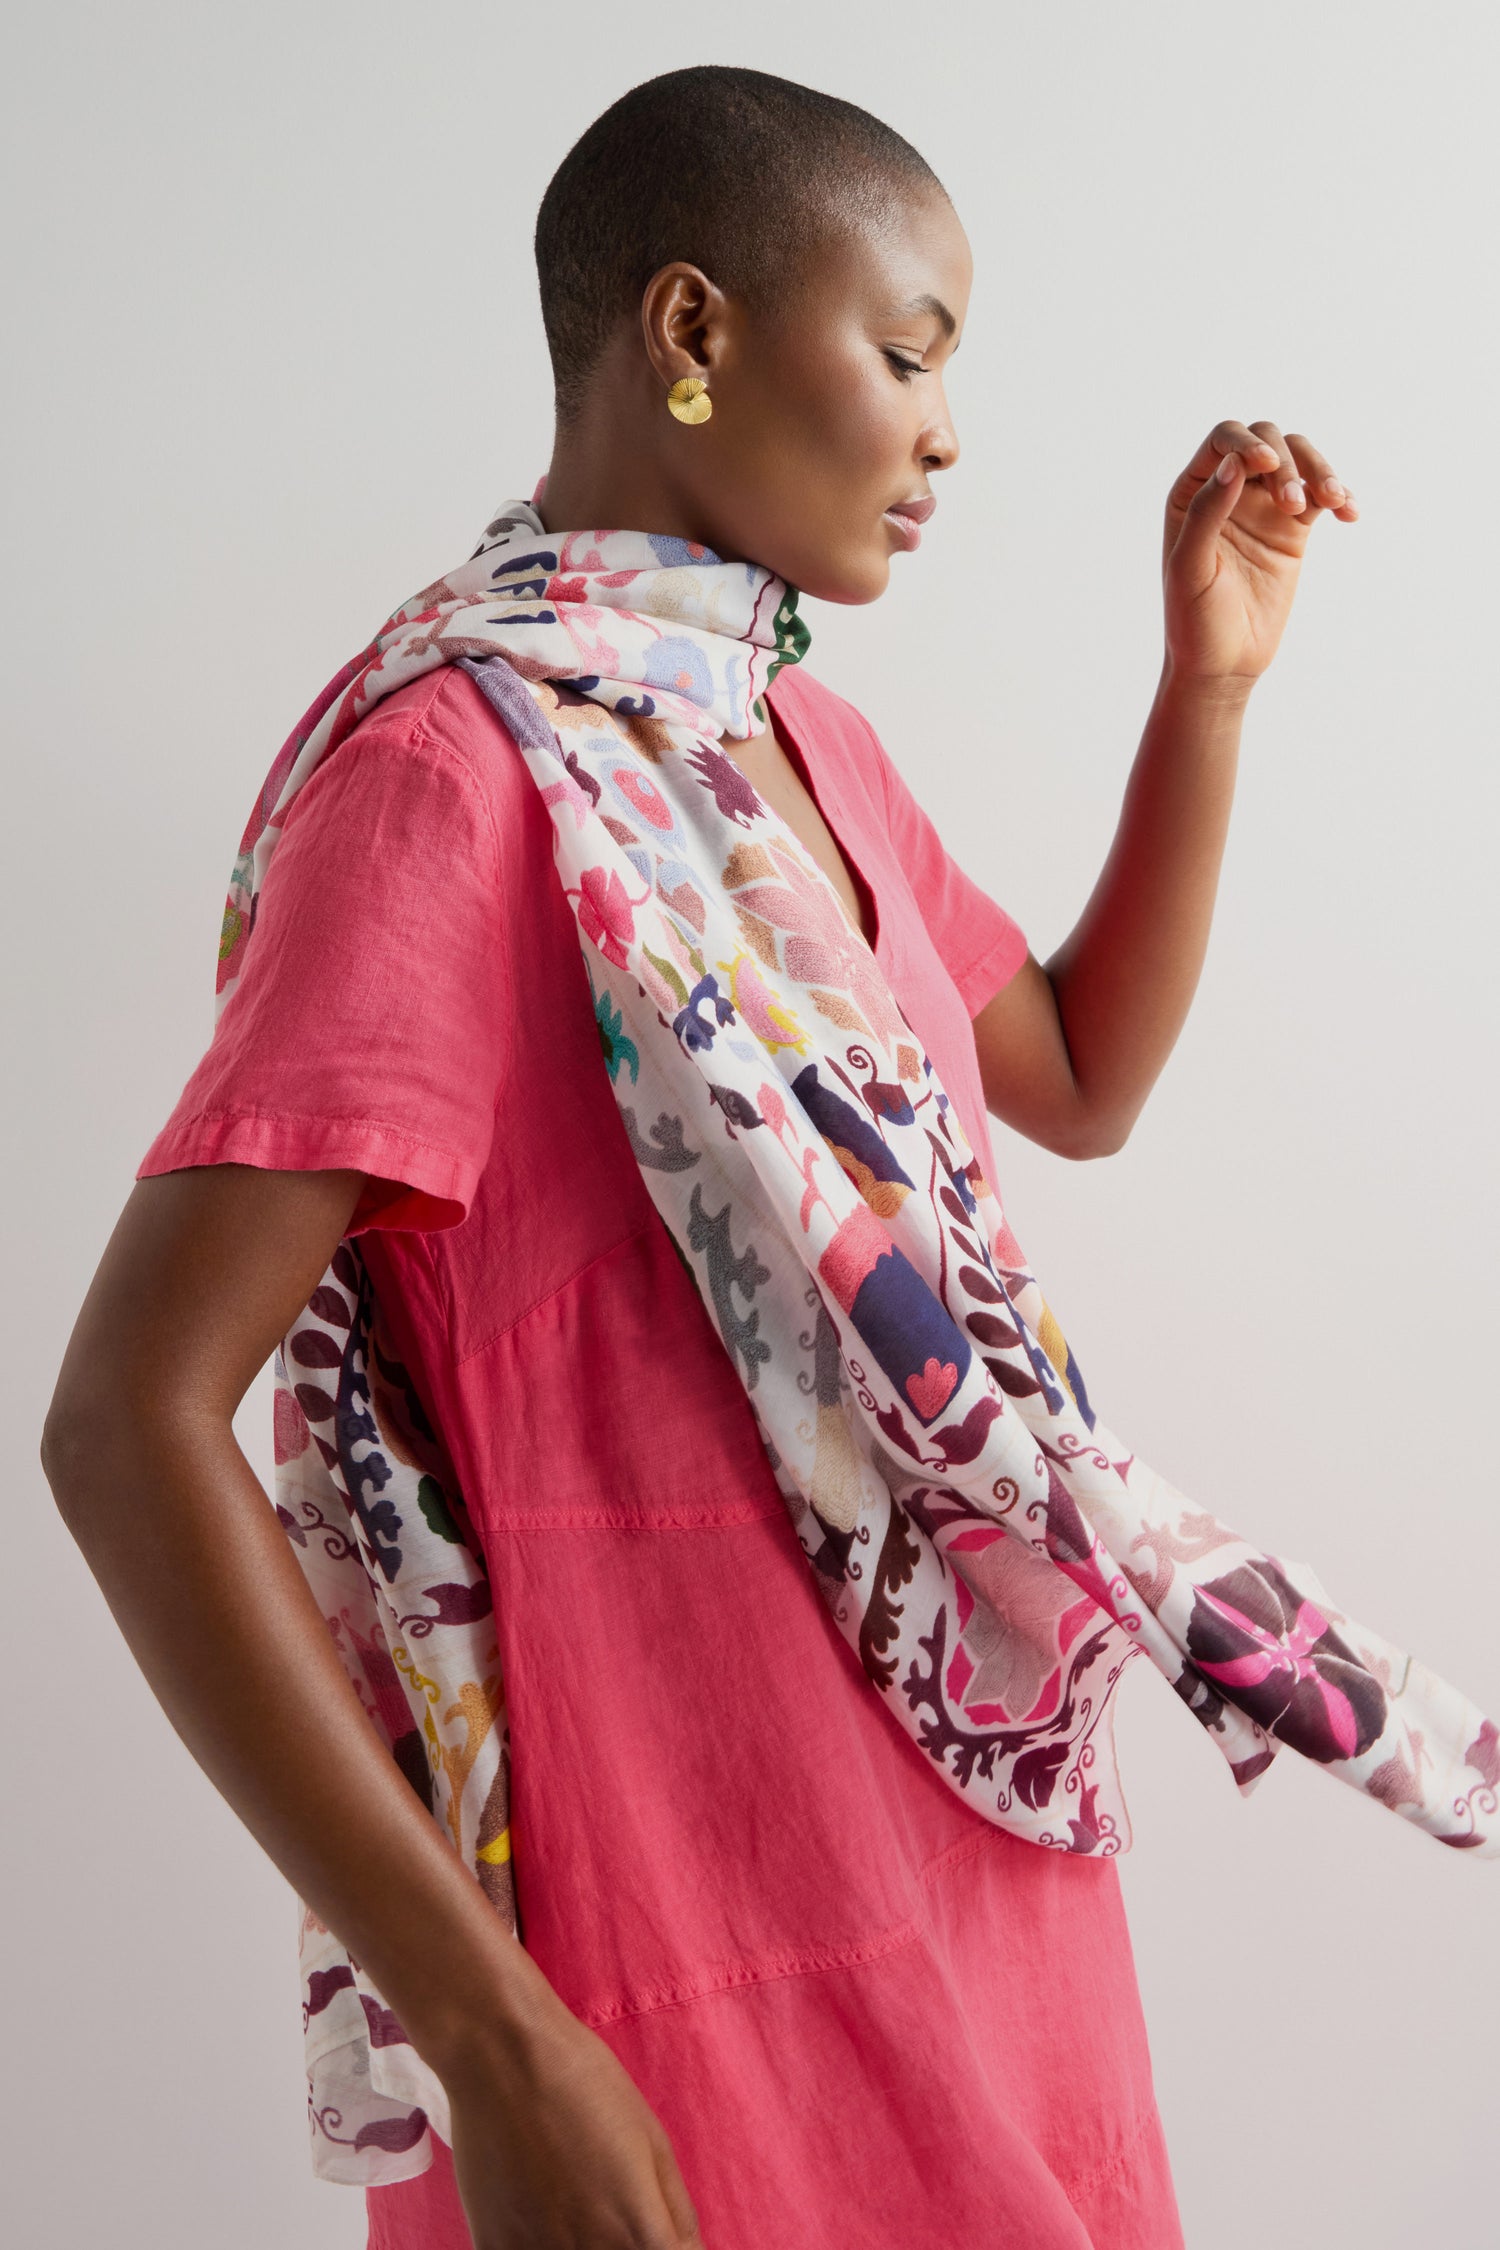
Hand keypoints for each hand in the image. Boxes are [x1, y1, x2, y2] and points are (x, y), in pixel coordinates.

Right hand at [443, 1995, 705, 2248]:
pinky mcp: (494, 2249)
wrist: (503, 2058)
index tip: (649, 2218)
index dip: (664, 2241)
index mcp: (642, 2236)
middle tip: (603, 2194)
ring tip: (567, 2194)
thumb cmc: (586, 2086)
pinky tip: (535, 2202)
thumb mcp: (654, 2143)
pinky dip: (538, 2239)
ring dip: (582, 2240)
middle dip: (625, 2238)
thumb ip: (678, 2214)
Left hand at [1160, 418, 1357, 687]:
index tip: (1267, 465)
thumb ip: (1207, 513)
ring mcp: (1264, 506)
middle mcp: (1229, 490)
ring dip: (1320, 471)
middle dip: (1287, 463)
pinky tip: (1349, 512)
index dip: (1247, 442)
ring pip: (1300, 459)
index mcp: (1192, 493)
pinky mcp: (1294, 528)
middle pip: (1268, 441)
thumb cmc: (1194, 621)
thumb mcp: (1190, 569)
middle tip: (1292, 506)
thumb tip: (1235, 462)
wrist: (1223, 665)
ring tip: (1333, 501)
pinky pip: (1322, 494)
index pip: (1224, 440)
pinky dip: (1340, 494)